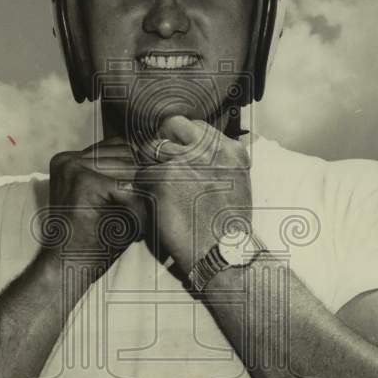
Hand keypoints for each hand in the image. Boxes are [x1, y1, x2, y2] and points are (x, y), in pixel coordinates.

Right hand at [43, 136, 148, 264]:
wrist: (68, 265)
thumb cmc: (95, 237)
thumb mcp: (114, 200)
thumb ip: (130, 178)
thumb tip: (162, 162)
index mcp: (72, 159)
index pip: (119, 148)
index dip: (140, 167)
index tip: (155, 186)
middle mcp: (69, 158)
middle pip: (125, 153)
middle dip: (144, 177)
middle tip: (156, 203)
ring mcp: (73, 166)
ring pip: (128, 168)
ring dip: (142, 193)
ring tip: (147, 216)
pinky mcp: (82, 181)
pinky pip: (125, 187)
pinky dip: (136, 208)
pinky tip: (138, 226)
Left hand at [135, 115, 251, 272]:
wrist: (222, 251)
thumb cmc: (227, 225)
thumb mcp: (236, 182)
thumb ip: (217, 161)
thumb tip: (194, 152)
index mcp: (230, 149)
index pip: (195, 125)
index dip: (181, 138)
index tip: (176, 154)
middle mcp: (208, 149)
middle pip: (171, 127)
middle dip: (163, 144)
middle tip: (161, 166)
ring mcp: (184, 160)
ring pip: (151, 149)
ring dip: (151, 167)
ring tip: (160, 190)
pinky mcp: (163, 176)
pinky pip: (141, 174)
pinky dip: (143, 188)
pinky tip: (155, 204)